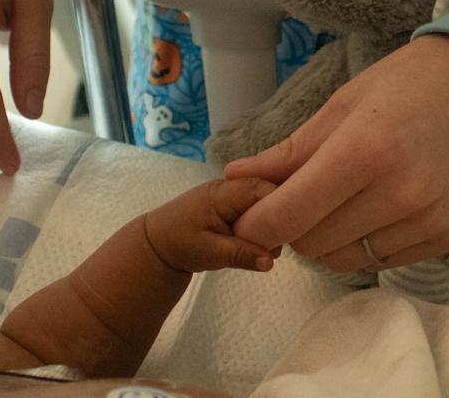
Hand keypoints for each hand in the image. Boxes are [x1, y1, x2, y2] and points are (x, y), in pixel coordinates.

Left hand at [146, 177, 281, 272]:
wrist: (157, 244)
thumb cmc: (179, 245)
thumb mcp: (210, 253)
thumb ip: (241, 254)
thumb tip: (271, 260)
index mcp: (224, 193)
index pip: (264, 189)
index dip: (283, 205)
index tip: (292, 232)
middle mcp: (231, 187)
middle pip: (269, 190)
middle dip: (280, 214)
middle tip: (282, 244)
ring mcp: (233, 194)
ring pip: (265, 199)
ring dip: (273, 219)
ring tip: (274, 246)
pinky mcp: (234, 204)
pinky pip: (257, 206)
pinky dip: (265, 221)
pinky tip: (266, 241)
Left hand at [225, 34, 448, 271]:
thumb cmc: (408, 84)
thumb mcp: (341, 106)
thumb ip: (287, 152)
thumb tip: (234, 178)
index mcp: (363, 152)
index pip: (286, 218)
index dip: (256, 223)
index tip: (250, 214)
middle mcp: (399, 195)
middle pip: (311, 246)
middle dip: (293, 227)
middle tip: (302, 196)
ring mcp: (429, 221)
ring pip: (345, 260)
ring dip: (330, 239)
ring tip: (344, 199)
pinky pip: (385, 261)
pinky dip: (369, 242)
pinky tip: (381, 206)